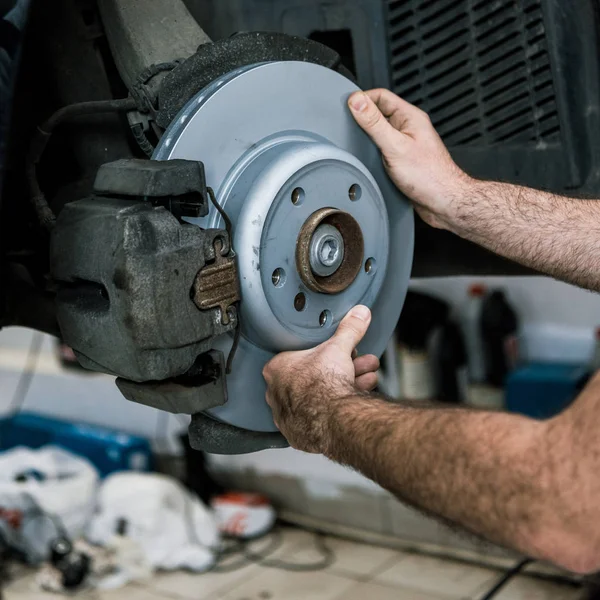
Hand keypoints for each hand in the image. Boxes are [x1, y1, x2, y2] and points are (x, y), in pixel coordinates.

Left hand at [263, 305, 378, 453]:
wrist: (334, 418)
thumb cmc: (324, 383)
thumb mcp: (339, 347)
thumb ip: (349, 329)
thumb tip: (359, 314)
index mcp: (277, 370)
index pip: (300, 355)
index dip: (325, 352)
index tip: (340, 352)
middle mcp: (277, 395)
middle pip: (313, 377)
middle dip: (341, 368)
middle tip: (360, 363)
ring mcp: (287, 418)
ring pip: (319, 398)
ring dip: (346, 386)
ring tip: (368, 379)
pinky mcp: (300, 436)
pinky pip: (320, 419)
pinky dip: (337, 410)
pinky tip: (355, 401)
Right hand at [348, 88, 471, 229]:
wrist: (443, 202)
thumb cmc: (429, 176)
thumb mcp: (395, 146)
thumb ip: (374, 123)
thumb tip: (357, 102)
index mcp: (410, 117)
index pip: (381, 96)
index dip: (362, 98)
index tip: (347, 107)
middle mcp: (409, 128)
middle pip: (379, 114)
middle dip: (363, 119)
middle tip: (348, 127)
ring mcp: (406, 144)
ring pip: (381, 133)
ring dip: (368, 138)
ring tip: (358, 144)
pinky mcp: (404, 160)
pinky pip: (384, 150)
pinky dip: (374, 153)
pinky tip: (369, 161)